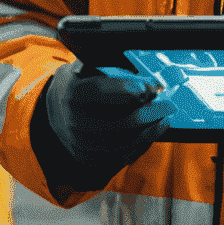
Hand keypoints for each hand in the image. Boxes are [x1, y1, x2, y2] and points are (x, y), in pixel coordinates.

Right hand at [42, 60, 167, 189]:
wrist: (56, 110)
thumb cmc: (78, 83)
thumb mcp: (87, 66)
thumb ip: (110, 65)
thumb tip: (140, 70)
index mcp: (72, 94)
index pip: (99, 92)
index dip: (126, 90)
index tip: (148, 87)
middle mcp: (73, 123)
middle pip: (116, 124)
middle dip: (147, 116)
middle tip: (167, 106)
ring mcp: (80, 145)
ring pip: (121, 144)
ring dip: (148, 133)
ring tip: (164, 120)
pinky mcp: (89, 159)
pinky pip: (119, 157)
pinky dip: (139, 145)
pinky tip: (151, 133)